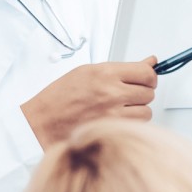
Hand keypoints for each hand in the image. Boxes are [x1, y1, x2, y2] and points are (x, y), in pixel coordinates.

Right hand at [20, 58, 157, 147]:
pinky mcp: (112, 129)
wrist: (41, 122)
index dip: (148, 77)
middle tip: (126, 95)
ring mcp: (112, 112)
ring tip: (119, 109)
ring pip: (146, 111)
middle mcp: (111, 92)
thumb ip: (121, 69)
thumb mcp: (87, 73)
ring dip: (137, 110)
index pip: (146, 72)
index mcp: (104, 73)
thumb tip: (151, 62)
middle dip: (141, 93)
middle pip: (149, 92)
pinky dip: (130, 124)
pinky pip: (136, 126)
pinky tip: (115, 120)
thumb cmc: (59, 98)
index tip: (144, 80)